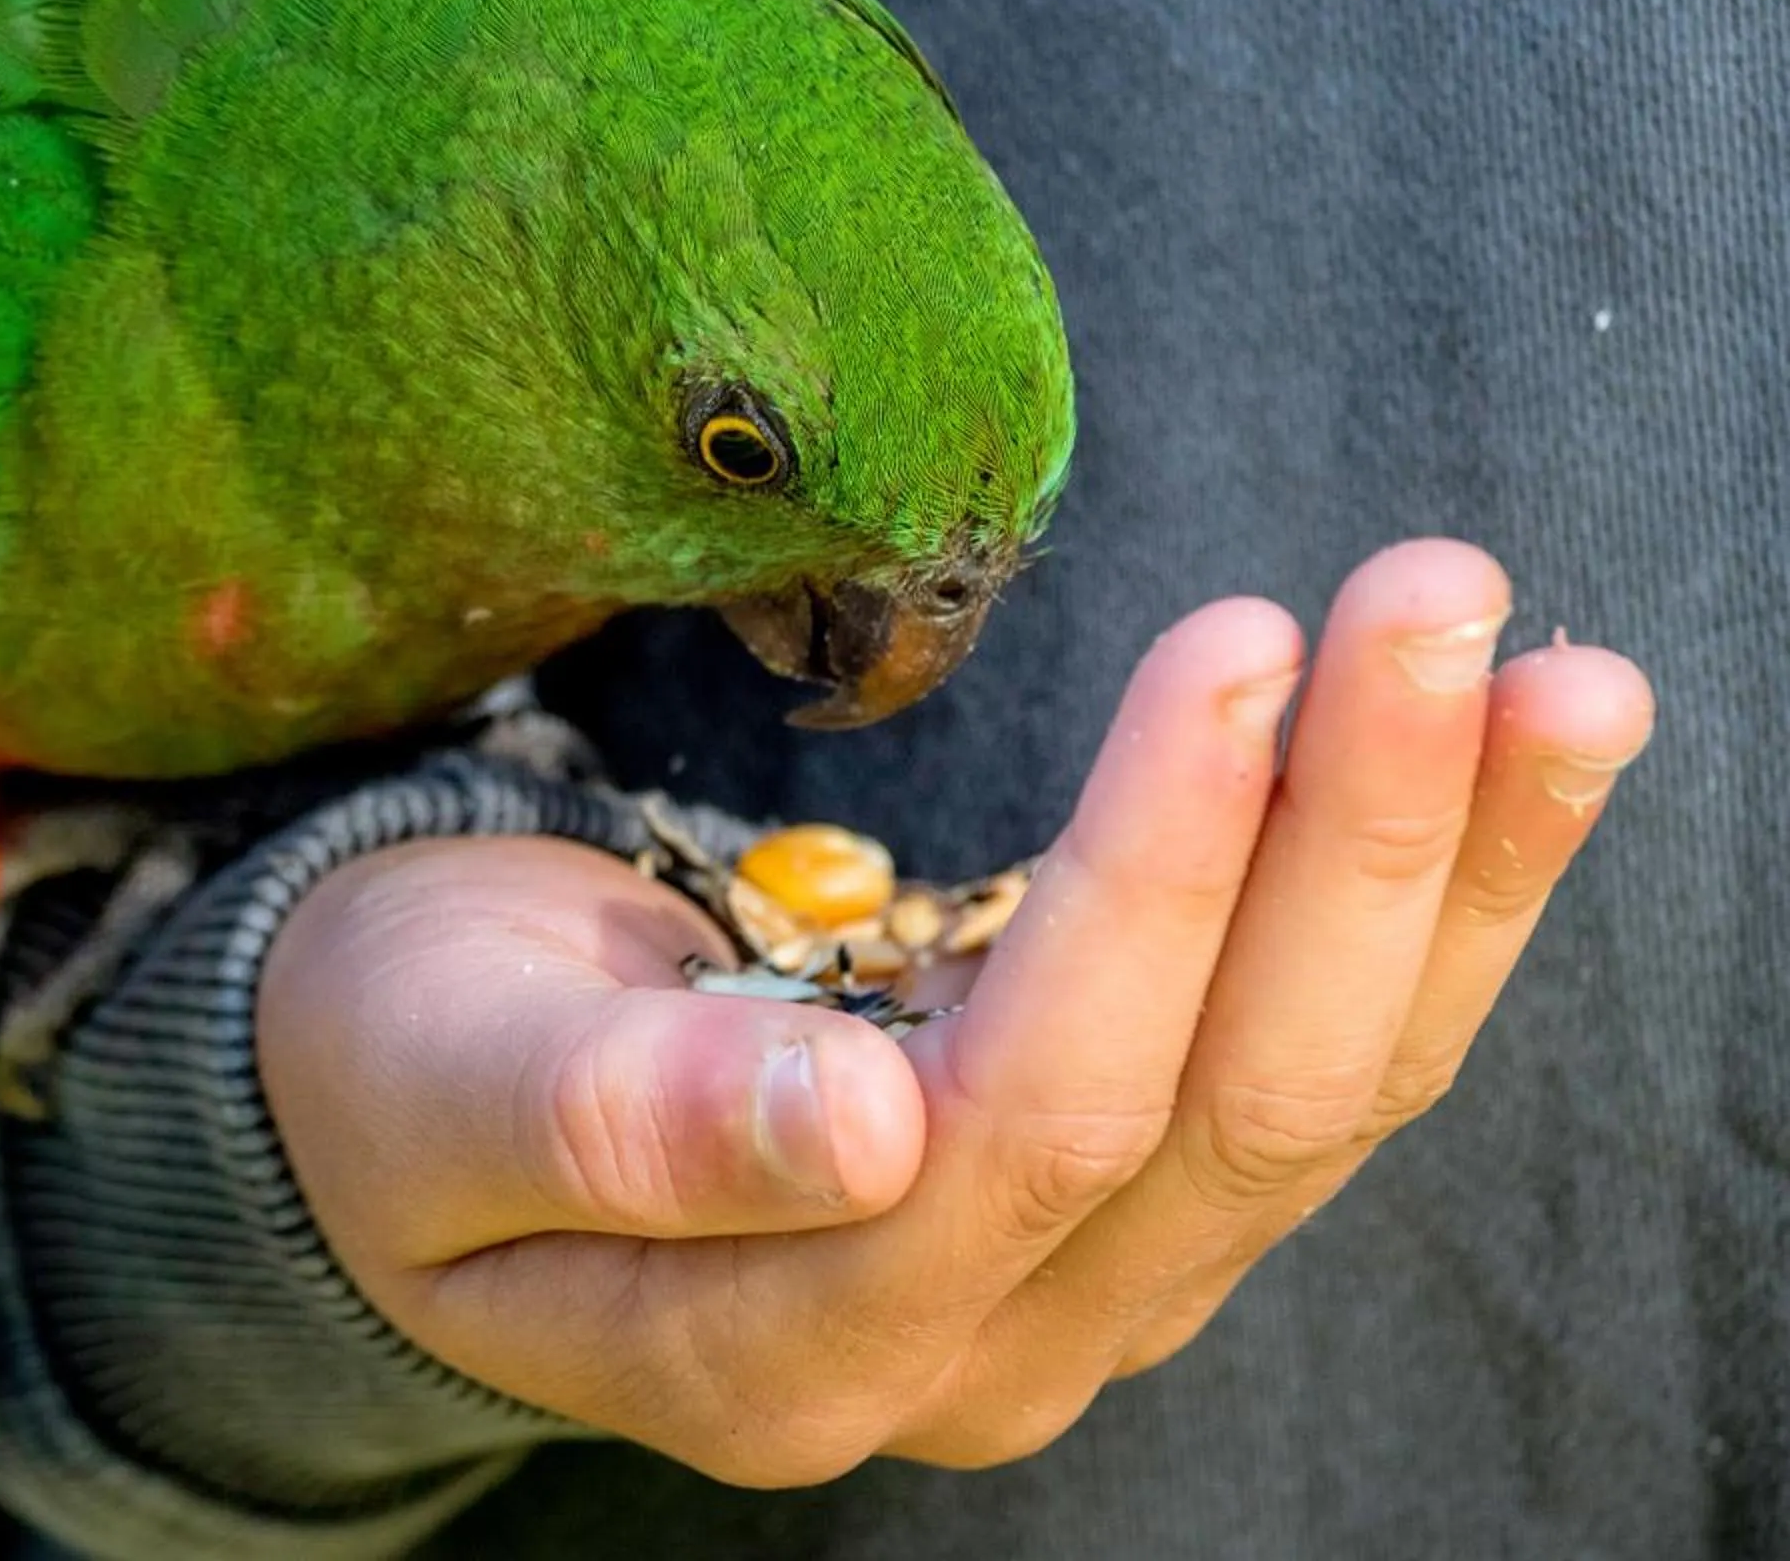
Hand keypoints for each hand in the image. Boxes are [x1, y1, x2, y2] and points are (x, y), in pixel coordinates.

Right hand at [256, 540, 1651, 1484]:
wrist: (418, 1110)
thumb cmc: (400, 1068)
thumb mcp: (446, 1076)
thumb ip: (628, 1116)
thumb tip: (863, 1123)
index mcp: (778, 1355)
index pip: (1022, 1129)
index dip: (1149, 897)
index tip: (1232, 651)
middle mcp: (963, 1359)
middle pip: (1220, 1119)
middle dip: (1349, 852)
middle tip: (1435, 596)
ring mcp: (1062, 1302)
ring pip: (1313, 1103)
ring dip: (1441, 878)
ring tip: (1556, 674)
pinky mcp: (1118, 1209)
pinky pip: (1307, 1070)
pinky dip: (1424, 916)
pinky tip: (1515, 767)